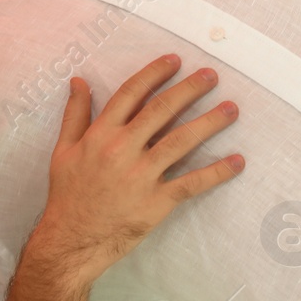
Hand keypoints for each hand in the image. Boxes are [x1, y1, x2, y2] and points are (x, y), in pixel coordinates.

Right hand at [32, 54, 242, 284]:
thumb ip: (75, 114)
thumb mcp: (63, 150)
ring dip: (209, 123)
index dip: (154, 74)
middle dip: (189, 90)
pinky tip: (237, 161)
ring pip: (181, 142)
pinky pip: (191, 183)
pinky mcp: (155, 202)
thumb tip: (80, 81)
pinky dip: (216, 172)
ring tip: (231, 109)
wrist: (71, 240)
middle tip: (212, 75)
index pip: (131, 94)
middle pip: (161, 111)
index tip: (174, 60)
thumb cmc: (67, 195)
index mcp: (100, 134)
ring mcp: (141, 176)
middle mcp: (122, 150)